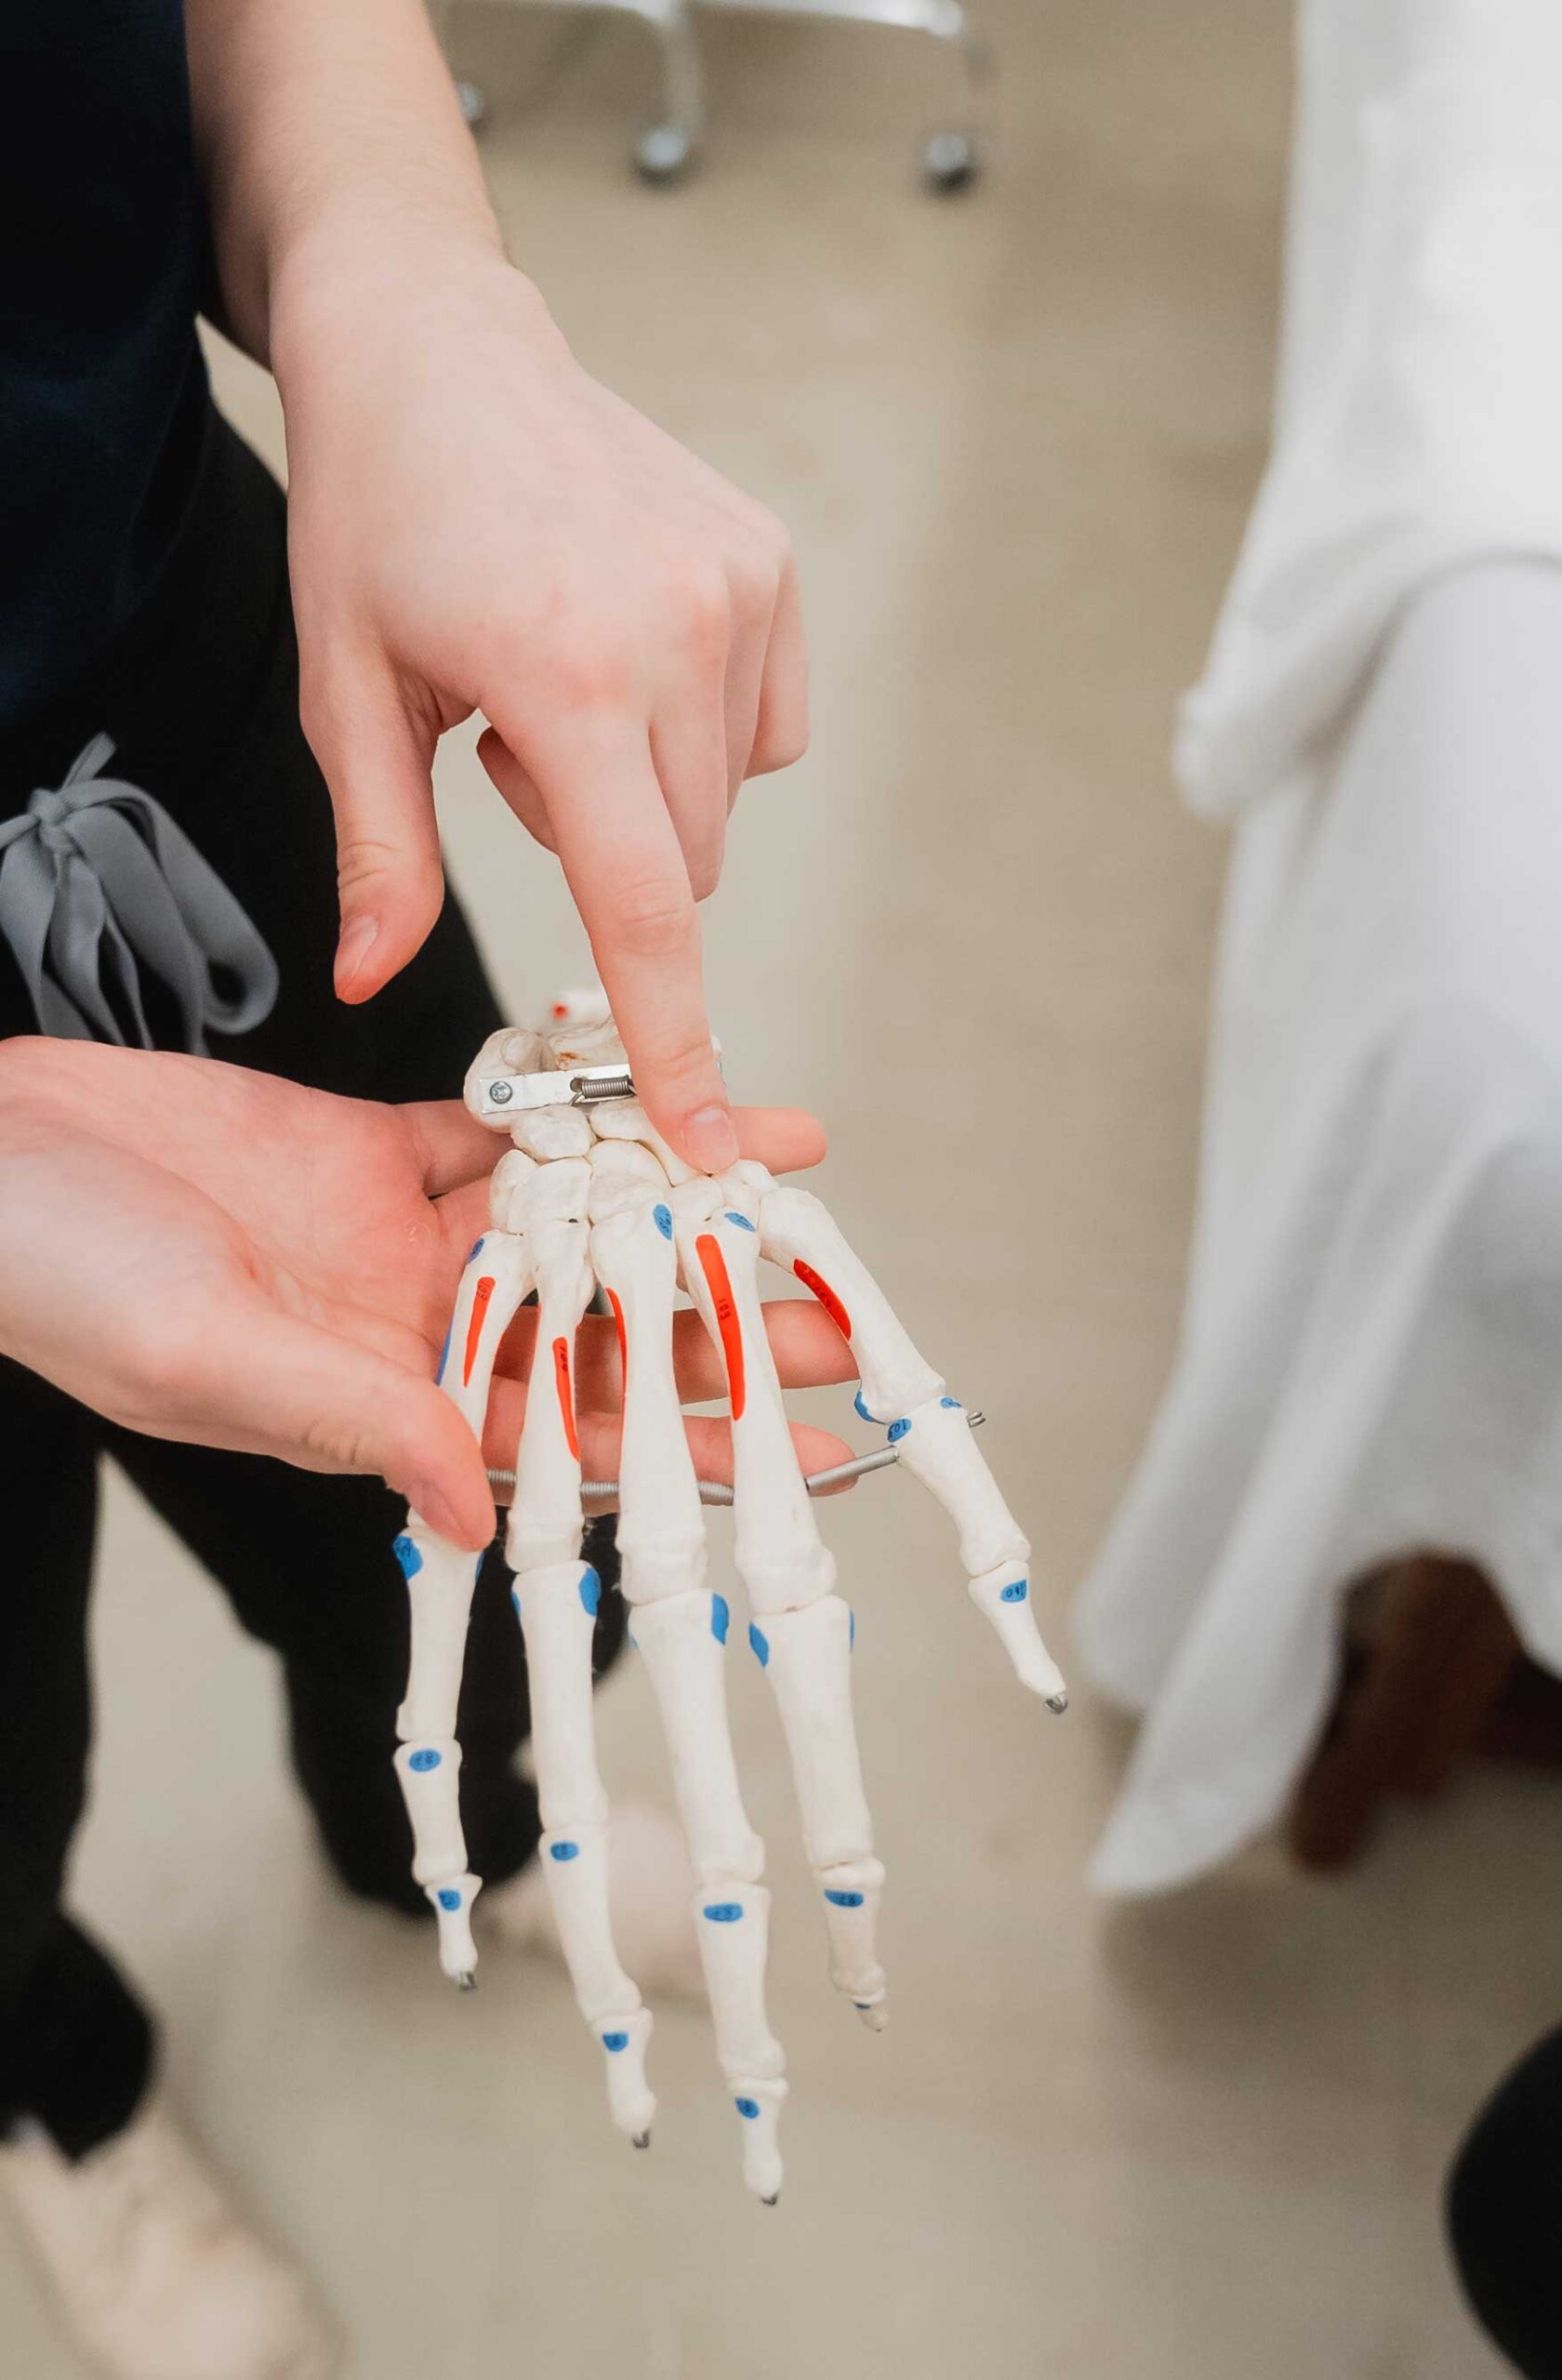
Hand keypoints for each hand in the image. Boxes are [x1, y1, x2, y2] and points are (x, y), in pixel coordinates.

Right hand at [0, 1040, 852, 1549]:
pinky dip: (582, 1107)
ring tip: (787, 1176)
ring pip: (569, 1222)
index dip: (677, 1436)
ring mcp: (397, 1236)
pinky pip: (505, 1126)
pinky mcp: (373, 1144)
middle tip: (829, 1309)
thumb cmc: (60, 1278)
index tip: (786, 1440)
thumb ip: (353, 1416)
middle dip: (708, 1320)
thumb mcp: (207, 1357)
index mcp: (376, 1408)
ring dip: (670, 1200)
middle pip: (593, 1330)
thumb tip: (483, 1509)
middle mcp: (409, 1330)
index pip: (559, 1437)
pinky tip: (664, 1090)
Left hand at [274, 236, 807, 1174]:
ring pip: (727, 804)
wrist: (438, 350)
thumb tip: (370, 989)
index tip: (709, 1134)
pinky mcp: (771, 565)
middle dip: (614, 863)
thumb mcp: (346, 694)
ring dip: (652, 794)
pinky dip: (703, 735)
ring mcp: (740, 590)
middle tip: (516, 748)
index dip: (676, 1039)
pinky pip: (767, 731)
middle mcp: (680, 632)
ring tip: (566, 679)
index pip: (647, 906)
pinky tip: (631, 654)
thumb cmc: (376, 520)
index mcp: (568, 677)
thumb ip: (376, 854)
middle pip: (687, 869)